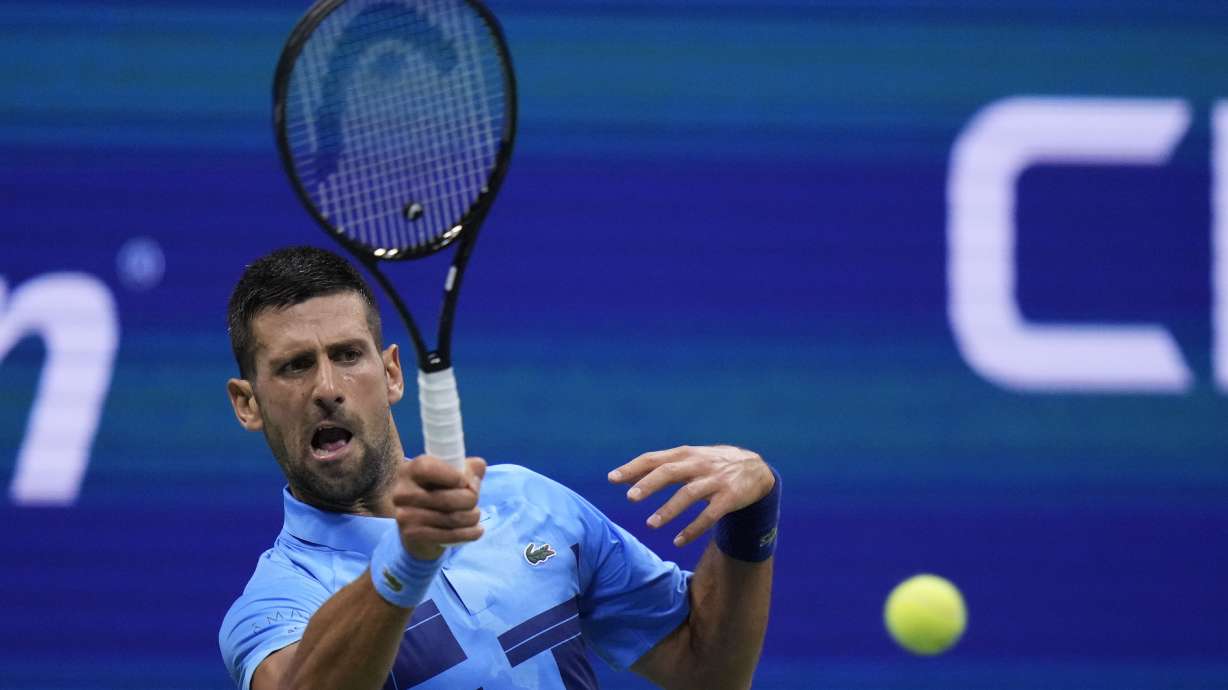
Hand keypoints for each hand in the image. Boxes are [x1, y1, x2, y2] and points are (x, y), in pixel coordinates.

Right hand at [392, 455, 485, 559]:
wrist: (418, 524)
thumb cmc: (439, 491)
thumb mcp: (452, 473)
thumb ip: (468, 467)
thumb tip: (479, 467)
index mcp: (410, 470)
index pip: (428, 468)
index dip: (454, 476)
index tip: (465, 483)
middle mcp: (402, 492)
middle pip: (447, 498)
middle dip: (471, 500)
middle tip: (474, 501)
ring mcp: (405, 515)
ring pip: (452, 518)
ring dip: (473, 517)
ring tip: (475, 515)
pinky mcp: (412, 534)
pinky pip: (450, 535)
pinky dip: (470, 533)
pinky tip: (477, 530)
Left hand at [608, 445, 773, 546]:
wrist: (757, 470)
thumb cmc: (713, 465)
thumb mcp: (691, 458)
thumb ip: (663, 465)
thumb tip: (628, 477)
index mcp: (686, 454)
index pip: (655, 458)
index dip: (633, 467)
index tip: (612, 478)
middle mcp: (699, 465)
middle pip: (671, 472)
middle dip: (650, 484)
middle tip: (630, 498)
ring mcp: (715, 481)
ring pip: (689, 494)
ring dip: (669, 509)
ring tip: (650, 525)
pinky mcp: (729, 498)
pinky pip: (710, 515)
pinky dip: (693, 528)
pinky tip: (678, 541)